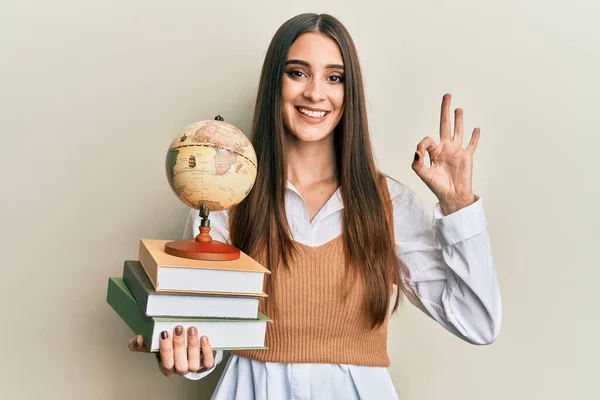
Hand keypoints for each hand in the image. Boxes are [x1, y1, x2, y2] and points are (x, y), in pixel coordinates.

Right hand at [127, 326, 214, 376]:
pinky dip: (207, 350)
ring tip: (191, 329)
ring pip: (194, 363)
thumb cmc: (170, 347)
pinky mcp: (205, 363)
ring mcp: (194, 367)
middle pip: (180, 365)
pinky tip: (203, 338)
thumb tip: (136, 340)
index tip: (164, 333)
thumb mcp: (156, 344)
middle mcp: (180, 369)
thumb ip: (144, 344)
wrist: (188, 349)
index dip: (165, 349)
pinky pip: (208, 361)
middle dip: (179, 345)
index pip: (166, 363)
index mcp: (167, 367)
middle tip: (178, 329)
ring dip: (193, 346)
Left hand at [412, 93, 479, 214]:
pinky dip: (474, 137)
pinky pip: (471, 144)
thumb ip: (417, 161)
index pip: (427, 140)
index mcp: (433, 152)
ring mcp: (457, 151)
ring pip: (458, 131)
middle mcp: (445, 148)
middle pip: (445, 125)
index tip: (421, 152)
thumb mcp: (423, 174)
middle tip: (447, 95)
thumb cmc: (437, 186)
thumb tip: (417, 149)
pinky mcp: (467, 156)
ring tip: (458, 108)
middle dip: (445, 110)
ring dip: (459, 119)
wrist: (452, 196)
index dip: (423, 144)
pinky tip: (476, 129)